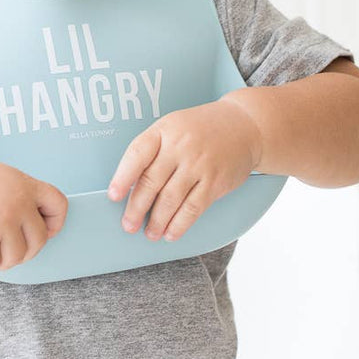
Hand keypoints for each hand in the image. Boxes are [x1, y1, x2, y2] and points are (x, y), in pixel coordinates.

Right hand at [0, 149, 68, 273]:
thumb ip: (19, 199)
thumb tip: (34, 234)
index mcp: (24, 184)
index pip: (59, 205)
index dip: (54, 224)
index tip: (41, 230)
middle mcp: (18, 202)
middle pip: (38, 242)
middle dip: (20, 250)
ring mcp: (2, 220)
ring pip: (15, 258)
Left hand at [106, 97, 261, 241]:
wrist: (245, 125)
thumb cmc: (201, 129)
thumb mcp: (173, 127)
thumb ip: (153, 151)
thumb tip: (130, 186)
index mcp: (164, 131)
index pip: (137, 154)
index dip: (123, 177)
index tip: (113, 196)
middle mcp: (180, 146)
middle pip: (152, 181)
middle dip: (136, 207)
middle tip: (128, 225)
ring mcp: (199, 164)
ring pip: (171, 199)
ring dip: (157, 220)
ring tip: (149, 233)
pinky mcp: (215, 181)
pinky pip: (193, 208)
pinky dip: (180, 224)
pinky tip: (171, 233)